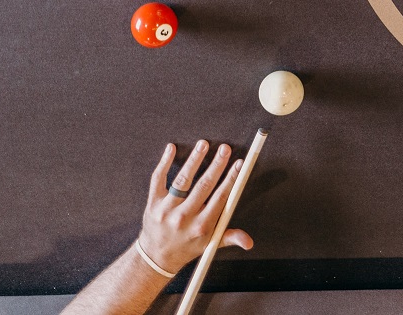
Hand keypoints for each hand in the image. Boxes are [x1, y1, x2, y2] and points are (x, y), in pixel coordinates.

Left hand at [138, 140, 253, 273]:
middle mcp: (184, 217)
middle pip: (204, 185)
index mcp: (202, 226)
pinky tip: (171, 148)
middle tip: (225, 149)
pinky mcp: (153, 203)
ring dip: (194, 159)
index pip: (220, 197)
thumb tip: (249, 242)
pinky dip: (164, 163)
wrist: (155, 258)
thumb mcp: (210, 245)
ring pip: (183, 180)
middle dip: (217, 165)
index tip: (239, 164)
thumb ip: (230, 237)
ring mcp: (167, 209)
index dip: (231, 179)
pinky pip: (158, 179)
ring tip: (203, 144)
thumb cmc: (186, 248)